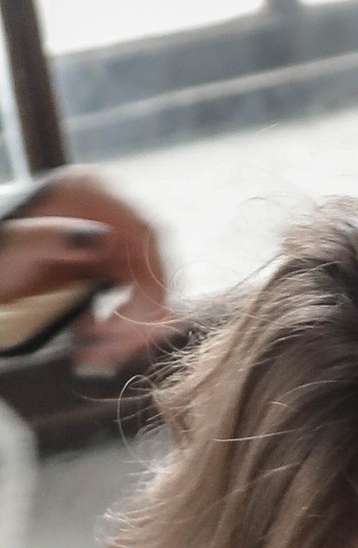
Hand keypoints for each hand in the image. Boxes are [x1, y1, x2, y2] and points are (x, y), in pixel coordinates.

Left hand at [0, 172, 172, 371]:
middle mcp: (113, 214)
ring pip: (150, 292)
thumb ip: (52, 238)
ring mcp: (116, 244)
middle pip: (154, 266)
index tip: (122, 319)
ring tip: (94, 356)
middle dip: (139, 315)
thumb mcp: (14, 245)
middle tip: (105, 347)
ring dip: (131, 331)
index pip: (145, 233)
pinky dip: (123, 332)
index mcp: (93, 192)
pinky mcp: (113, 270)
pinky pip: (136, 304)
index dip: (148, 279)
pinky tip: (97, 348)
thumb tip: (104, 239)